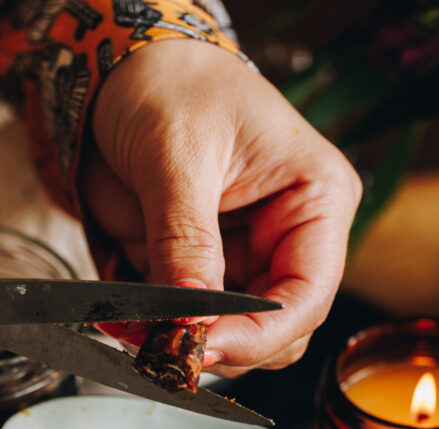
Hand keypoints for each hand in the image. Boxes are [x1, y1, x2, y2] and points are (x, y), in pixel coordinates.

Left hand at [81, 41, 360, 375]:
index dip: (256, 333)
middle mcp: (290, 240)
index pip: (306, 295)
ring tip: (137, 329)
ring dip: (187, 345)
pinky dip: (160, 333)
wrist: (124, 71)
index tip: (199, 345)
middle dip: (222, 346)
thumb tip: (189, 318)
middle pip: (278, 332)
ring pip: (235, 339)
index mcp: (315, 200)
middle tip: (162, 346)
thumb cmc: (170, 84)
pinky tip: (128, 320)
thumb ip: (184, 240)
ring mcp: (247, 262)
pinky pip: (191, 325)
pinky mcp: (204, 274)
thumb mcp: (177, 155)